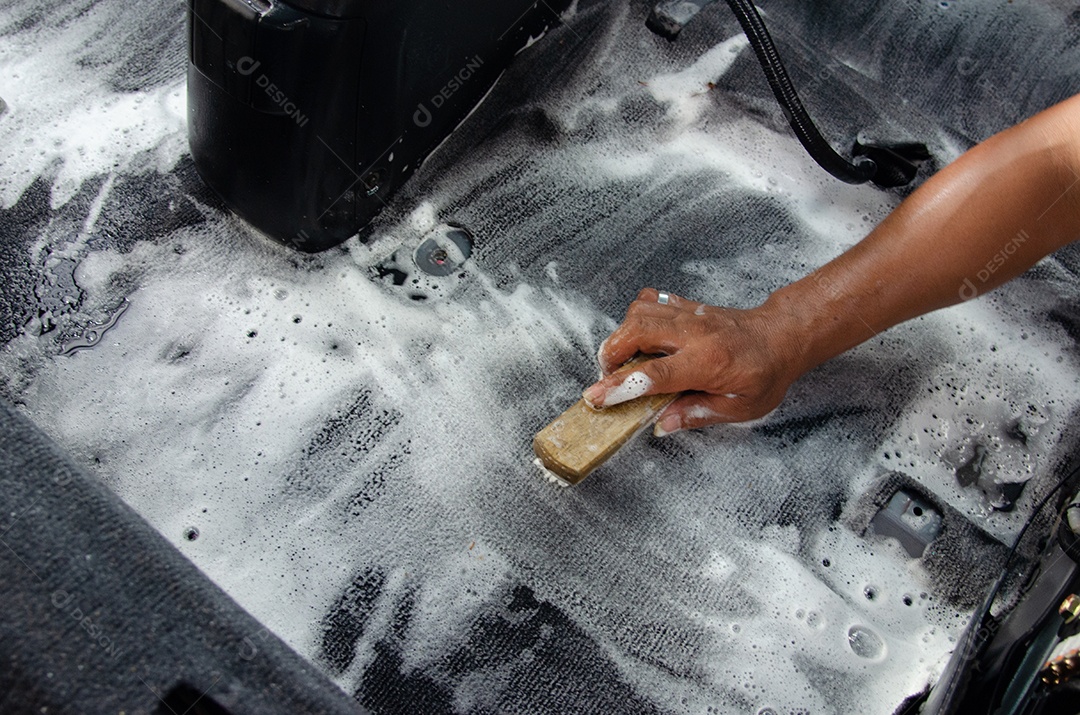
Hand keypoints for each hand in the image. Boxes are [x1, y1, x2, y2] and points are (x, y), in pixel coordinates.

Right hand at [582, 288, 804, 433]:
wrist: (782, 336)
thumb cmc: (765, 372)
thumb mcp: (740, 407)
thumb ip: (697, 414)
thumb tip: (662, 424)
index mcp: (708, 362)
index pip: (654, 374)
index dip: (621, 387)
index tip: (597, 397)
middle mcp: (694, 333)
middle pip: (637, 331)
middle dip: (611, 354)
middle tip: (609, 377)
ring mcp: (689, 315)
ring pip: (639, 312)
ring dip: (621, 336)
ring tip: (622, 360)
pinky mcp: (685, 306)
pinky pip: (650, 302)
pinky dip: (636, 318)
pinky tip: (640, 338)